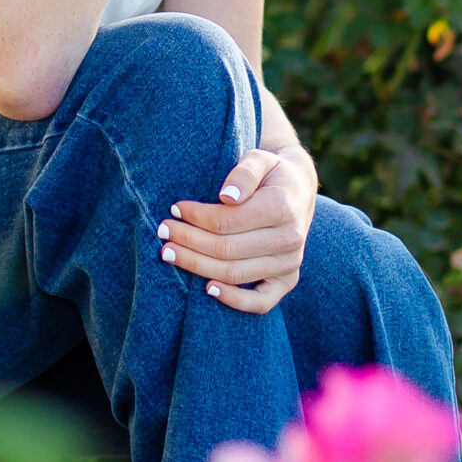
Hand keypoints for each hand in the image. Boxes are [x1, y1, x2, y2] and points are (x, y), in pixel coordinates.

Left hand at [157, 145, 318, 314]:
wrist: (298, 191)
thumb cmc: (271, 173)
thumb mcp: (260, 158)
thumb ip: (244, 172)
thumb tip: (227, 197)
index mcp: (282, 207)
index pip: (227, 221)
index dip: (196, 217)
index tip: (175, 208)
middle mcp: (290, 239)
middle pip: (226, 249)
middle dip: (188, 241)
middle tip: (163, 231)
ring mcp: (289, 263)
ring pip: (234, 273)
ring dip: (197, 266)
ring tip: (169, 253)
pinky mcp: (287, 281)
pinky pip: (261, 302)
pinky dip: (234, 300)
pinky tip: (207, 289)